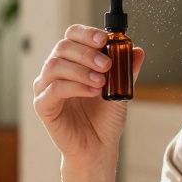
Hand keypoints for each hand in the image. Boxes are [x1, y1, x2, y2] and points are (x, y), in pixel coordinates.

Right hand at [33, 24, 143, 163]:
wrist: (98, 147)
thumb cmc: (104, 118)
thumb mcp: (120, 90)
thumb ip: (126, 70)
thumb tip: (138, 51)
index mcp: (71, 61)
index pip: (72, 36)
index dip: (87, 33)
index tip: (105, 39)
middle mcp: (55, 71)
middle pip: (63, 47)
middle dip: (87, 53)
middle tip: (107, 65)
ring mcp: (46, 87)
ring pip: (55, 65)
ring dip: (81, 70)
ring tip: (102, 82)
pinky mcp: (43, 106)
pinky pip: (54, 89)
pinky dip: (75, 87)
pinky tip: (93, 92)